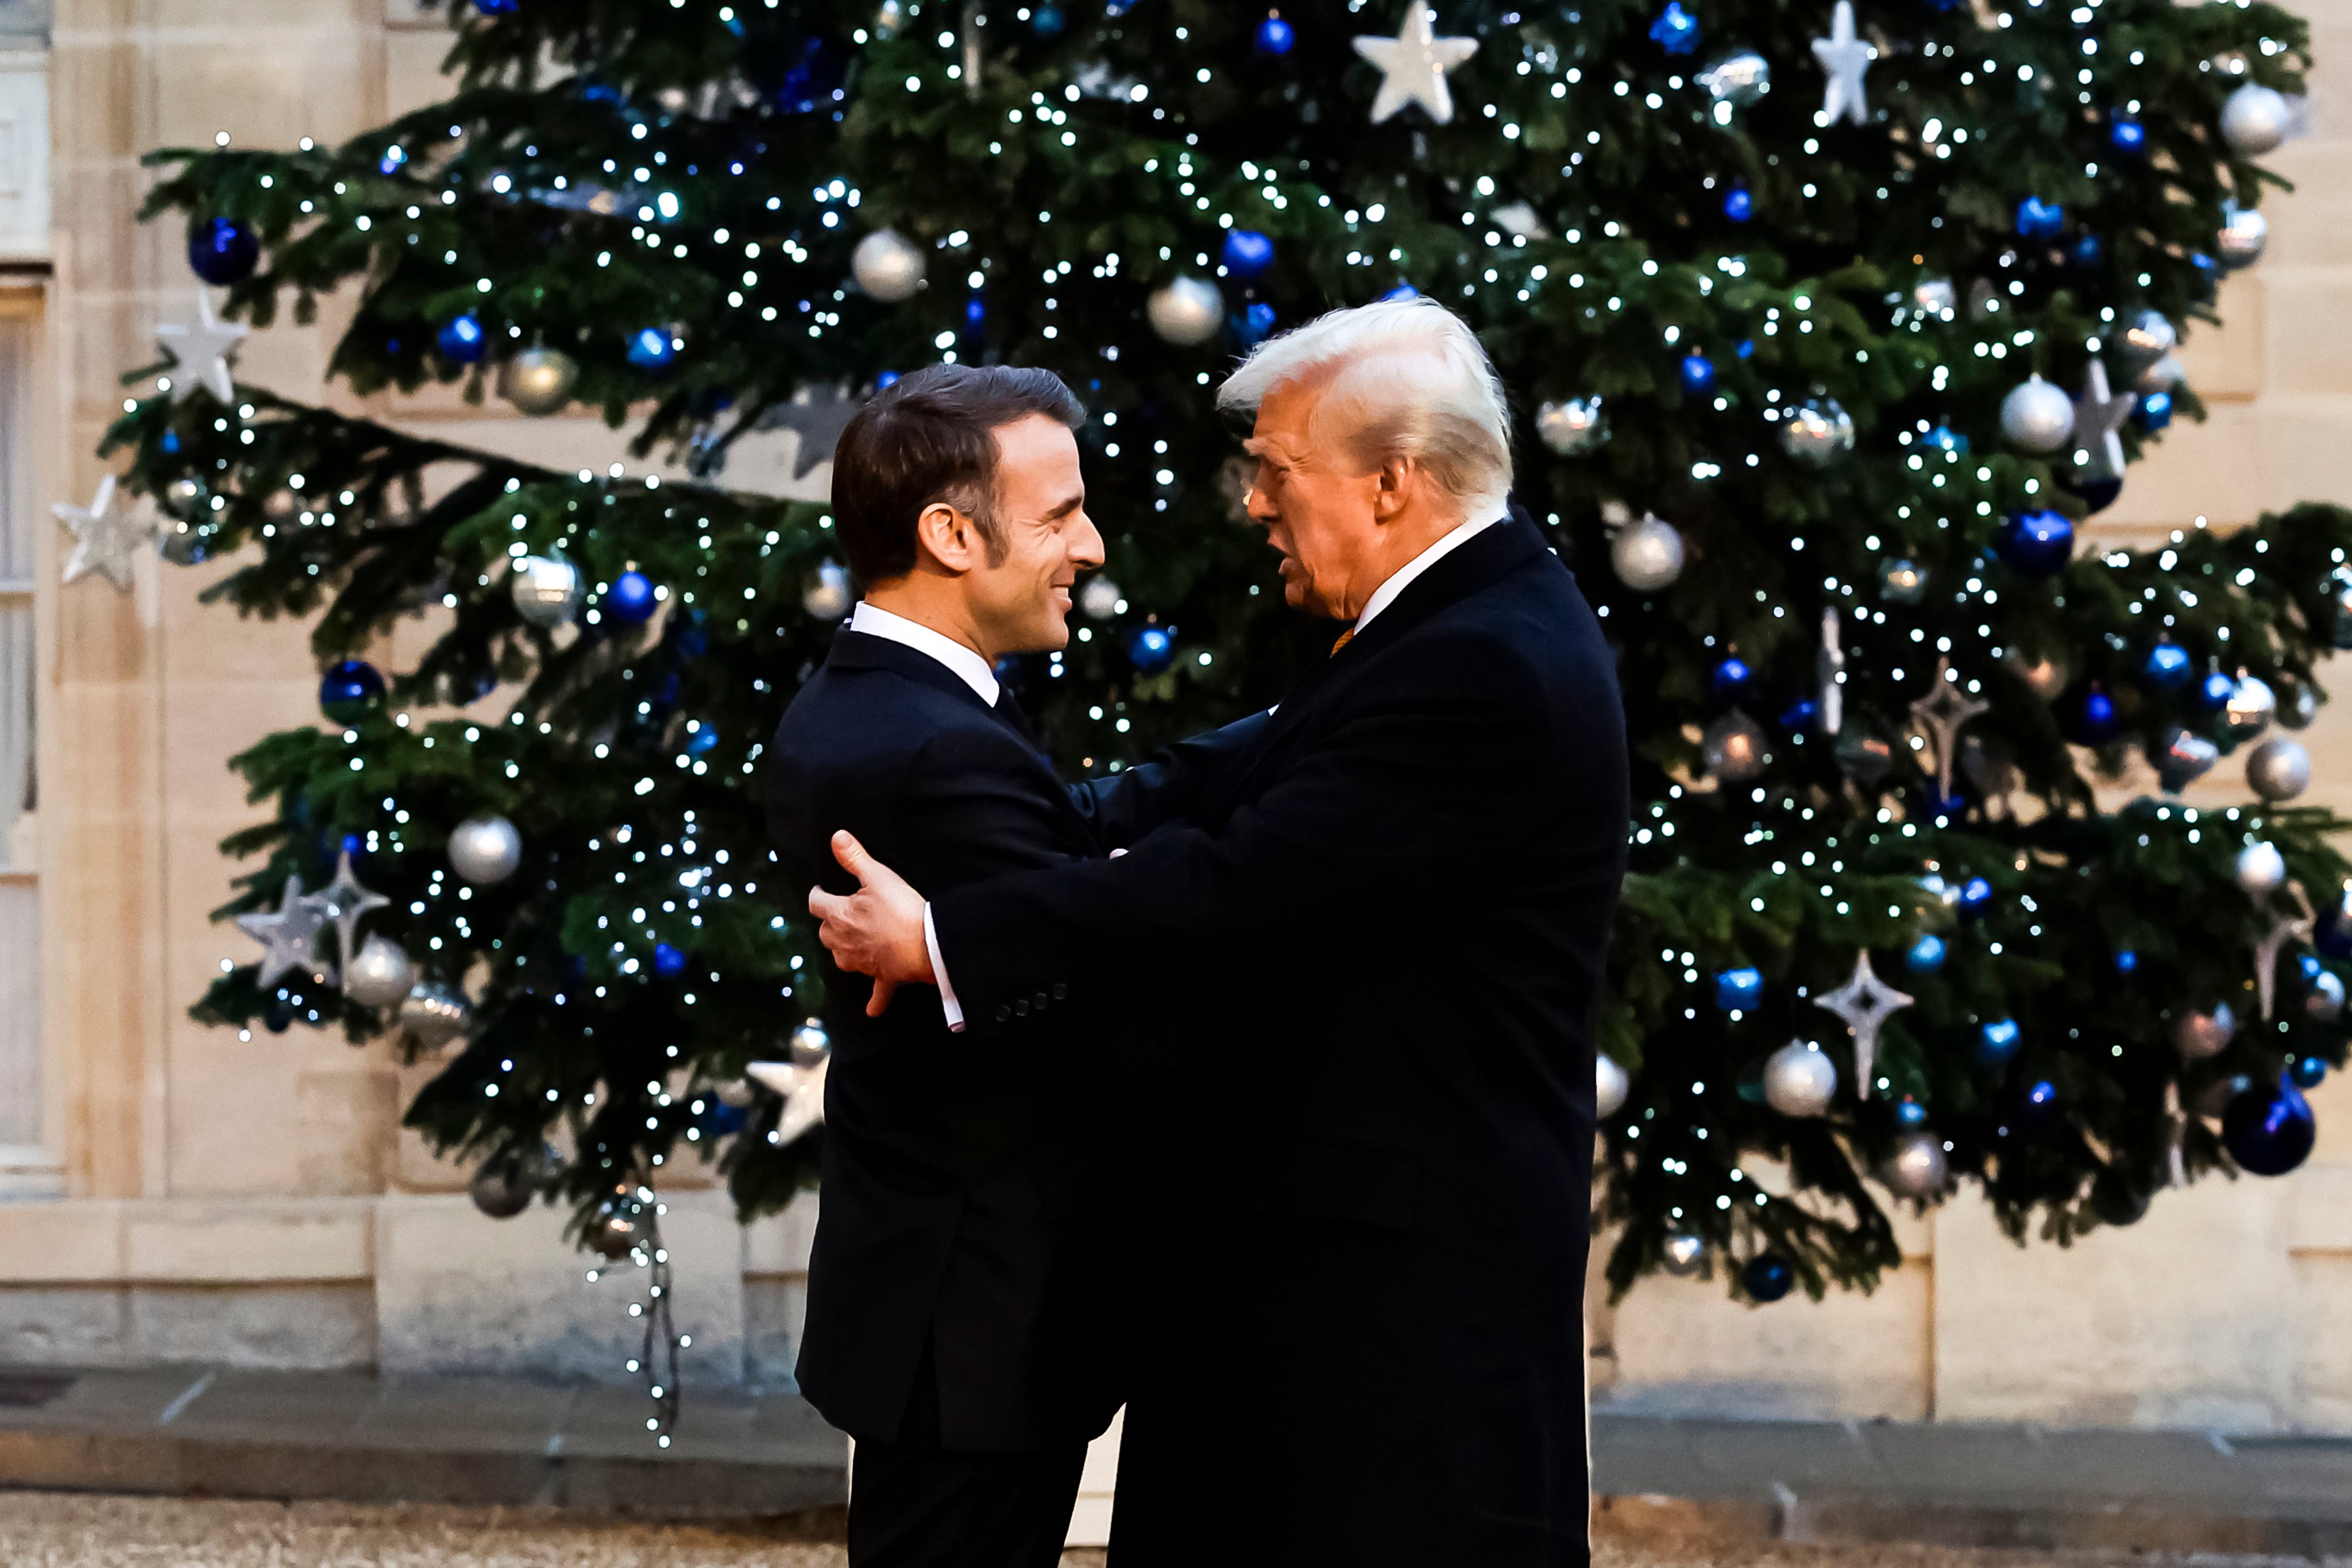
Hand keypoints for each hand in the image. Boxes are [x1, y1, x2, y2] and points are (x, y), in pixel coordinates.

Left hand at [807, 831, 934, 1015]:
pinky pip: (876, 993)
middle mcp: (844, 942)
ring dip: (844, 952)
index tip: (820, 890)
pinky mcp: (883, 976)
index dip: (817, 895)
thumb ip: (855, 857)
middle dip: (829, 924)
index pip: (817, 903)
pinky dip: (874, 1000)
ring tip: (851, 945)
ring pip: (842, 960)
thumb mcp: (878, 876)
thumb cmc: (900, 908)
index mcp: (840, 916)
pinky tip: (871, 1010)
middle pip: (825, 934)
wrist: (926, 944)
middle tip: (838, 915)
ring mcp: (862, 962)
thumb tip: (835, 837)